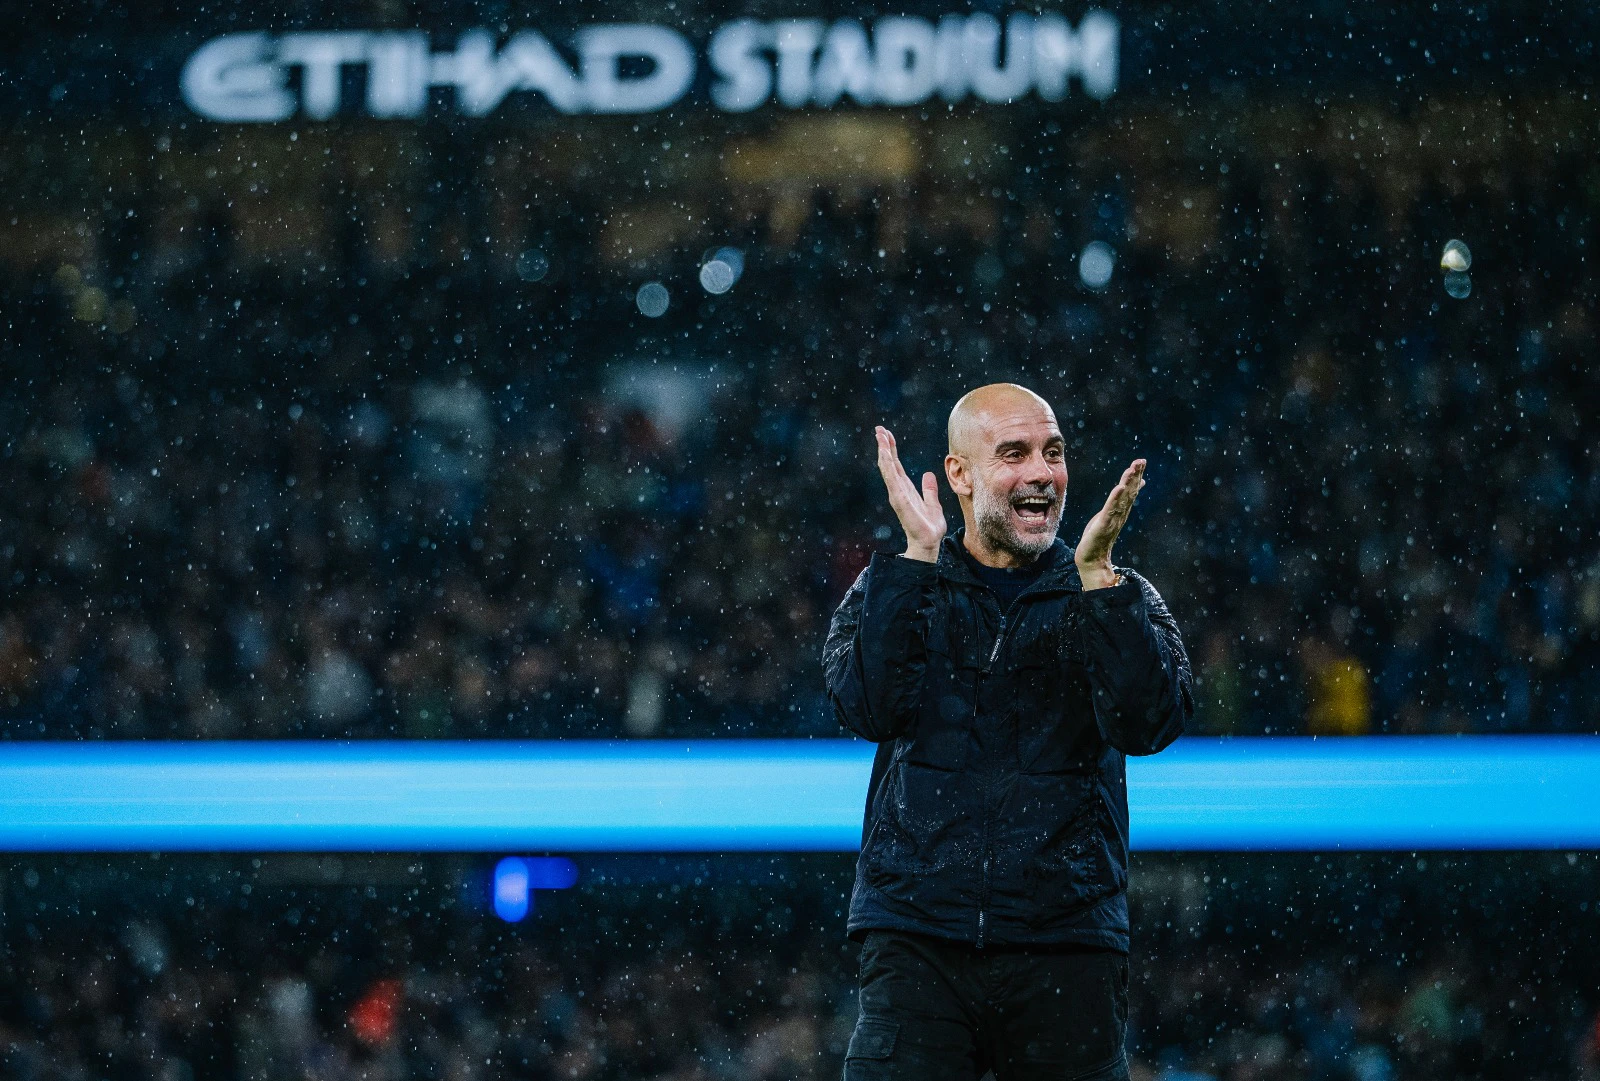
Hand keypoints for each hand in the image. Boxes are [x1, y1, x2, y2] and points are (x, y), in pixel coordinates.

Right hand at [875, 426, 945, 561]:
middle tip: (878, 428)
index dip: (892, 449)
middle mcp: (898, 490)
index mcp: (905, 489)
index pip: (896, 465)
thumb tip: (928, 475)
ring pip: (888, 468)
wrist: (929, 542)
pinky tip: (885, 454)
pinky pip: (892, 479)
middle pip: (890, 463)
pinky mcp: (899, 499)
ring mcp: (897, 494)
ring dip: (884, 451)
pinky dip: (888, 466)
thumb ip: (929, 489)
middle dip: (884, 445)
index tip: (886, 434)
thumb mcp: (933, 503)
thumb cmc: (930, 527)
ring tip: (880, 436)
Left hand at [1076, 459, 1145, 588]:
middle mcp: (1120, 514)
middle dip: (1135, 476)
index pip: (1130, 490)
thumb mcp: (1110, 515)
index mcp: (1121, 510)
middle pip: (1129, 492)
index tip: (1141, 462)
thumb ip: (1120, 502)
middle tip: (1141, 461)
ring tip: (1132, 470)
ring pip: (1122, 499)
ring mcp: (1113, 519)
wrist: (1092, 559)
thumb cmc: (1100, 536)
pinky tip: (1120, 487)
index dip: (1136, 476)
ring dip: (1127, 484)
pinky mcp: (1103, 525)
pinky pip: (1110, 510)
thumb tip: (1130, 492)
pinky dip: (1115, 499)